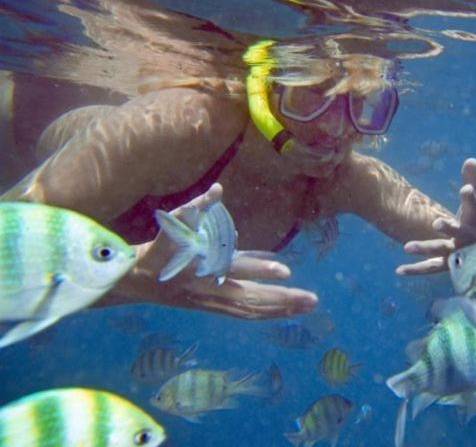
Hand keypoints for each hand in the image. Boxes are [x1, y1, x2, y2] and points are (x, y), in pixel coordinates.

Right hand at [101, 183, 317, 318]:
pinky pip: (246, 313)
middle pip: (252, 299)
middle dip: (282, 300)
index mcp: (203, 270)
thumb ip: (194, 209)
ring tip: (308, 304)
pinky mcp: (215, 307)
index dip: (260, 270)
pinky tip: (287, 310)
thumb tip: (216, 190)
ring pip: (252, 310)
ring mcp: (214, 302)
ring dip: (281, 309)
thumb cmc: (157, 251)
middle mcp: (212, 291)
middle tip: (312, 299)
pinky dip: (267, 312)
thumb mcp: (171, 227)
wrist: (135, 282)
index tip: (286, 271)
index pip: (236, 270)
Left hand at [395, 158, 475, 275]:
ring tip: (405, 247)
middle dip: (448, 227)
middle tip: (436, 222)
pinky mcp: (447, 266)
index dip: (470, 198)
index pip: (474, 207)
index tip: (466, 188)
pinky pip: (430, 268)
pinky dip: (415, 270)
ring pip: (440, 251)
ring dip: (424, 248)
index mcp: (475, 220)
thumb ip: (473, 181)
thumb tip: (471, 159)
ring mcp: (457, 253)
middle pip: (458, 232)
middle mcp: (467, 238)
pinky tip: (398, 271)